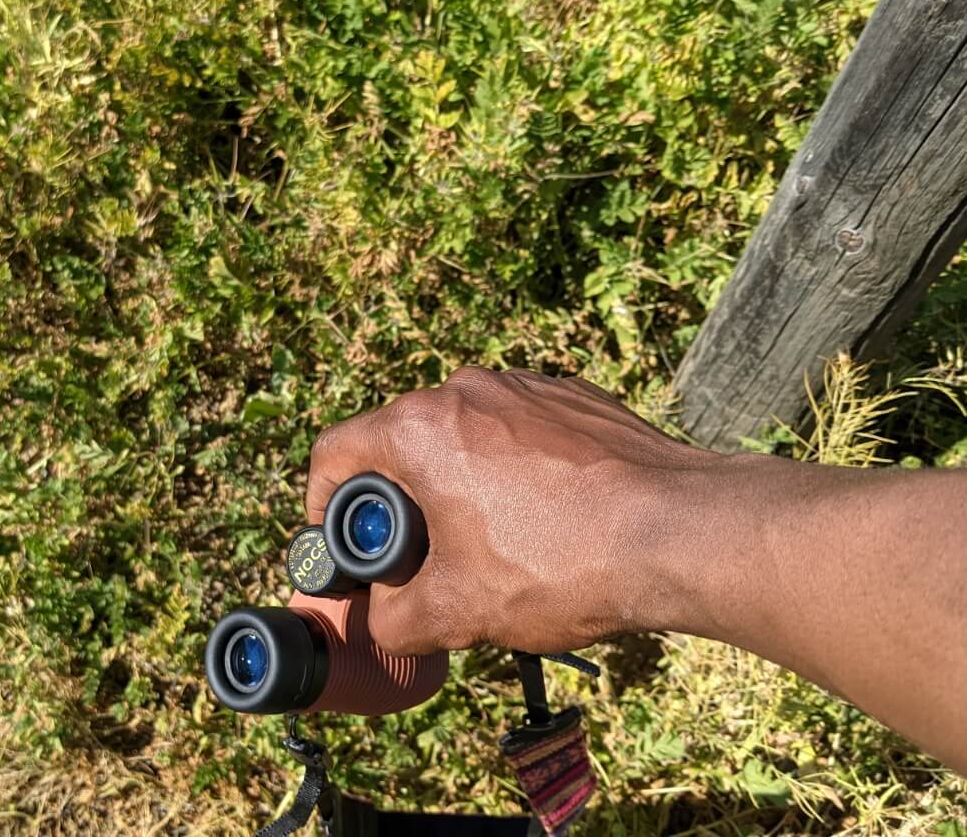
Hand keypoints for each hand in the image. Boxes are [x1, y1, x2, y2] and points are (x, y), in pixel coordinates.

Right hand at [305, 367, 719, 655]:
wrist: (683, 534)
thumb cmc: (564, 563)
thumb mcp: (459, 610)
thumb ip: (394, 619)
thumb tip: (384, 619)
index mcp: (422, 428)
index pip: (335, 452)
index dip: (322, 505)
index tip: (338, 541)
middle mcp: (468, 390)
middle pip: (401, 444)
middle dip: (400, 504)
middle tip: (421, 560)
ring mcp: (526, 387)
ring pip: (464, 436)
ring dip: (459, 485)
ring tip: (493, 544)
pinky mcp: (575, 398)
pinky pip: (518, 431)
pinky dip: (514, 471)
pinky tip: (546, 521)